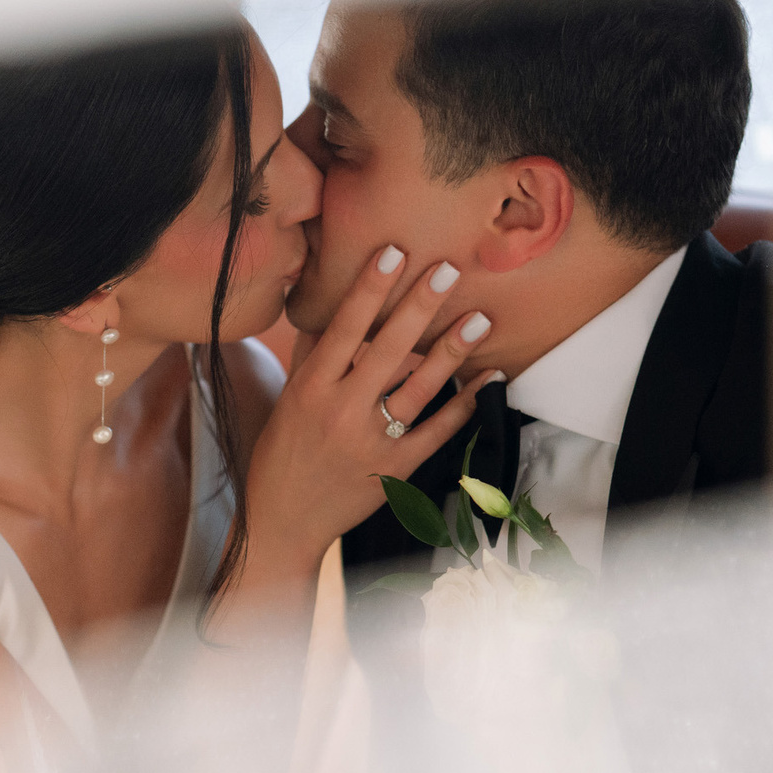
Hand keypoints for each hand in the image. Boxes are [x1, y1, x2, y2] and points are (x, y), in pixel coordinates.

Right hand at [241, 245, 488, 563]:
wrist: (282, 520)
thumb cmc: (283, 453)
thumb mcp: (289, 400)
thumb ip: (312, 355)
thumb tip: (324, 304)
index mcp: (310, 389)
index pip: (344, 329)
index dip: (369, 289)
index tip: (393, 252)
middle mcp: (340, 412)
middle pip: (387, 350)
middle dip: (419, 306)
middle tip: (448, 269)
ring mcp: (370, 442)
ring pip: (419, 388)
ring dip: (453, 350)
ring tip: (481, 317)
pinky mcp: (394, 470)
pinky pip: (437, 432)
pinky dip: (466, 405)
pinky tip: (489, 378)